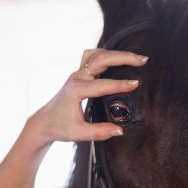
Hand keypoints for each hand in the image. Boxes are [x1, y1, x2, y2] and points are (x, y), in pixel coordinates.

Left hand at [27, 49, 147, 145]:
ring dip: (116, 53)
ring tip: (134, 57)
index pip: (102, 85)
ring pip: (97, 54)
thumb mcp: (78, 133)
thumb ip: (99, 132)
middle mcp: (76, 78)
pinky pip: (93, 57)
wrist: (44, 122)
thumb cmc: (59, 127)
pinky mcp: (79, 74)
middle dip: (123, 57)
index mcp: (76, 91)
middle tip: (142, 60)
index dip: (120, 84)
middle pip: (101, 59)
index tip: (136, 84)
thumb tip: (119, 130)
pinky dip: (107, 54)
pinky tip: (118, 58)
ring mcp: (77, 74)